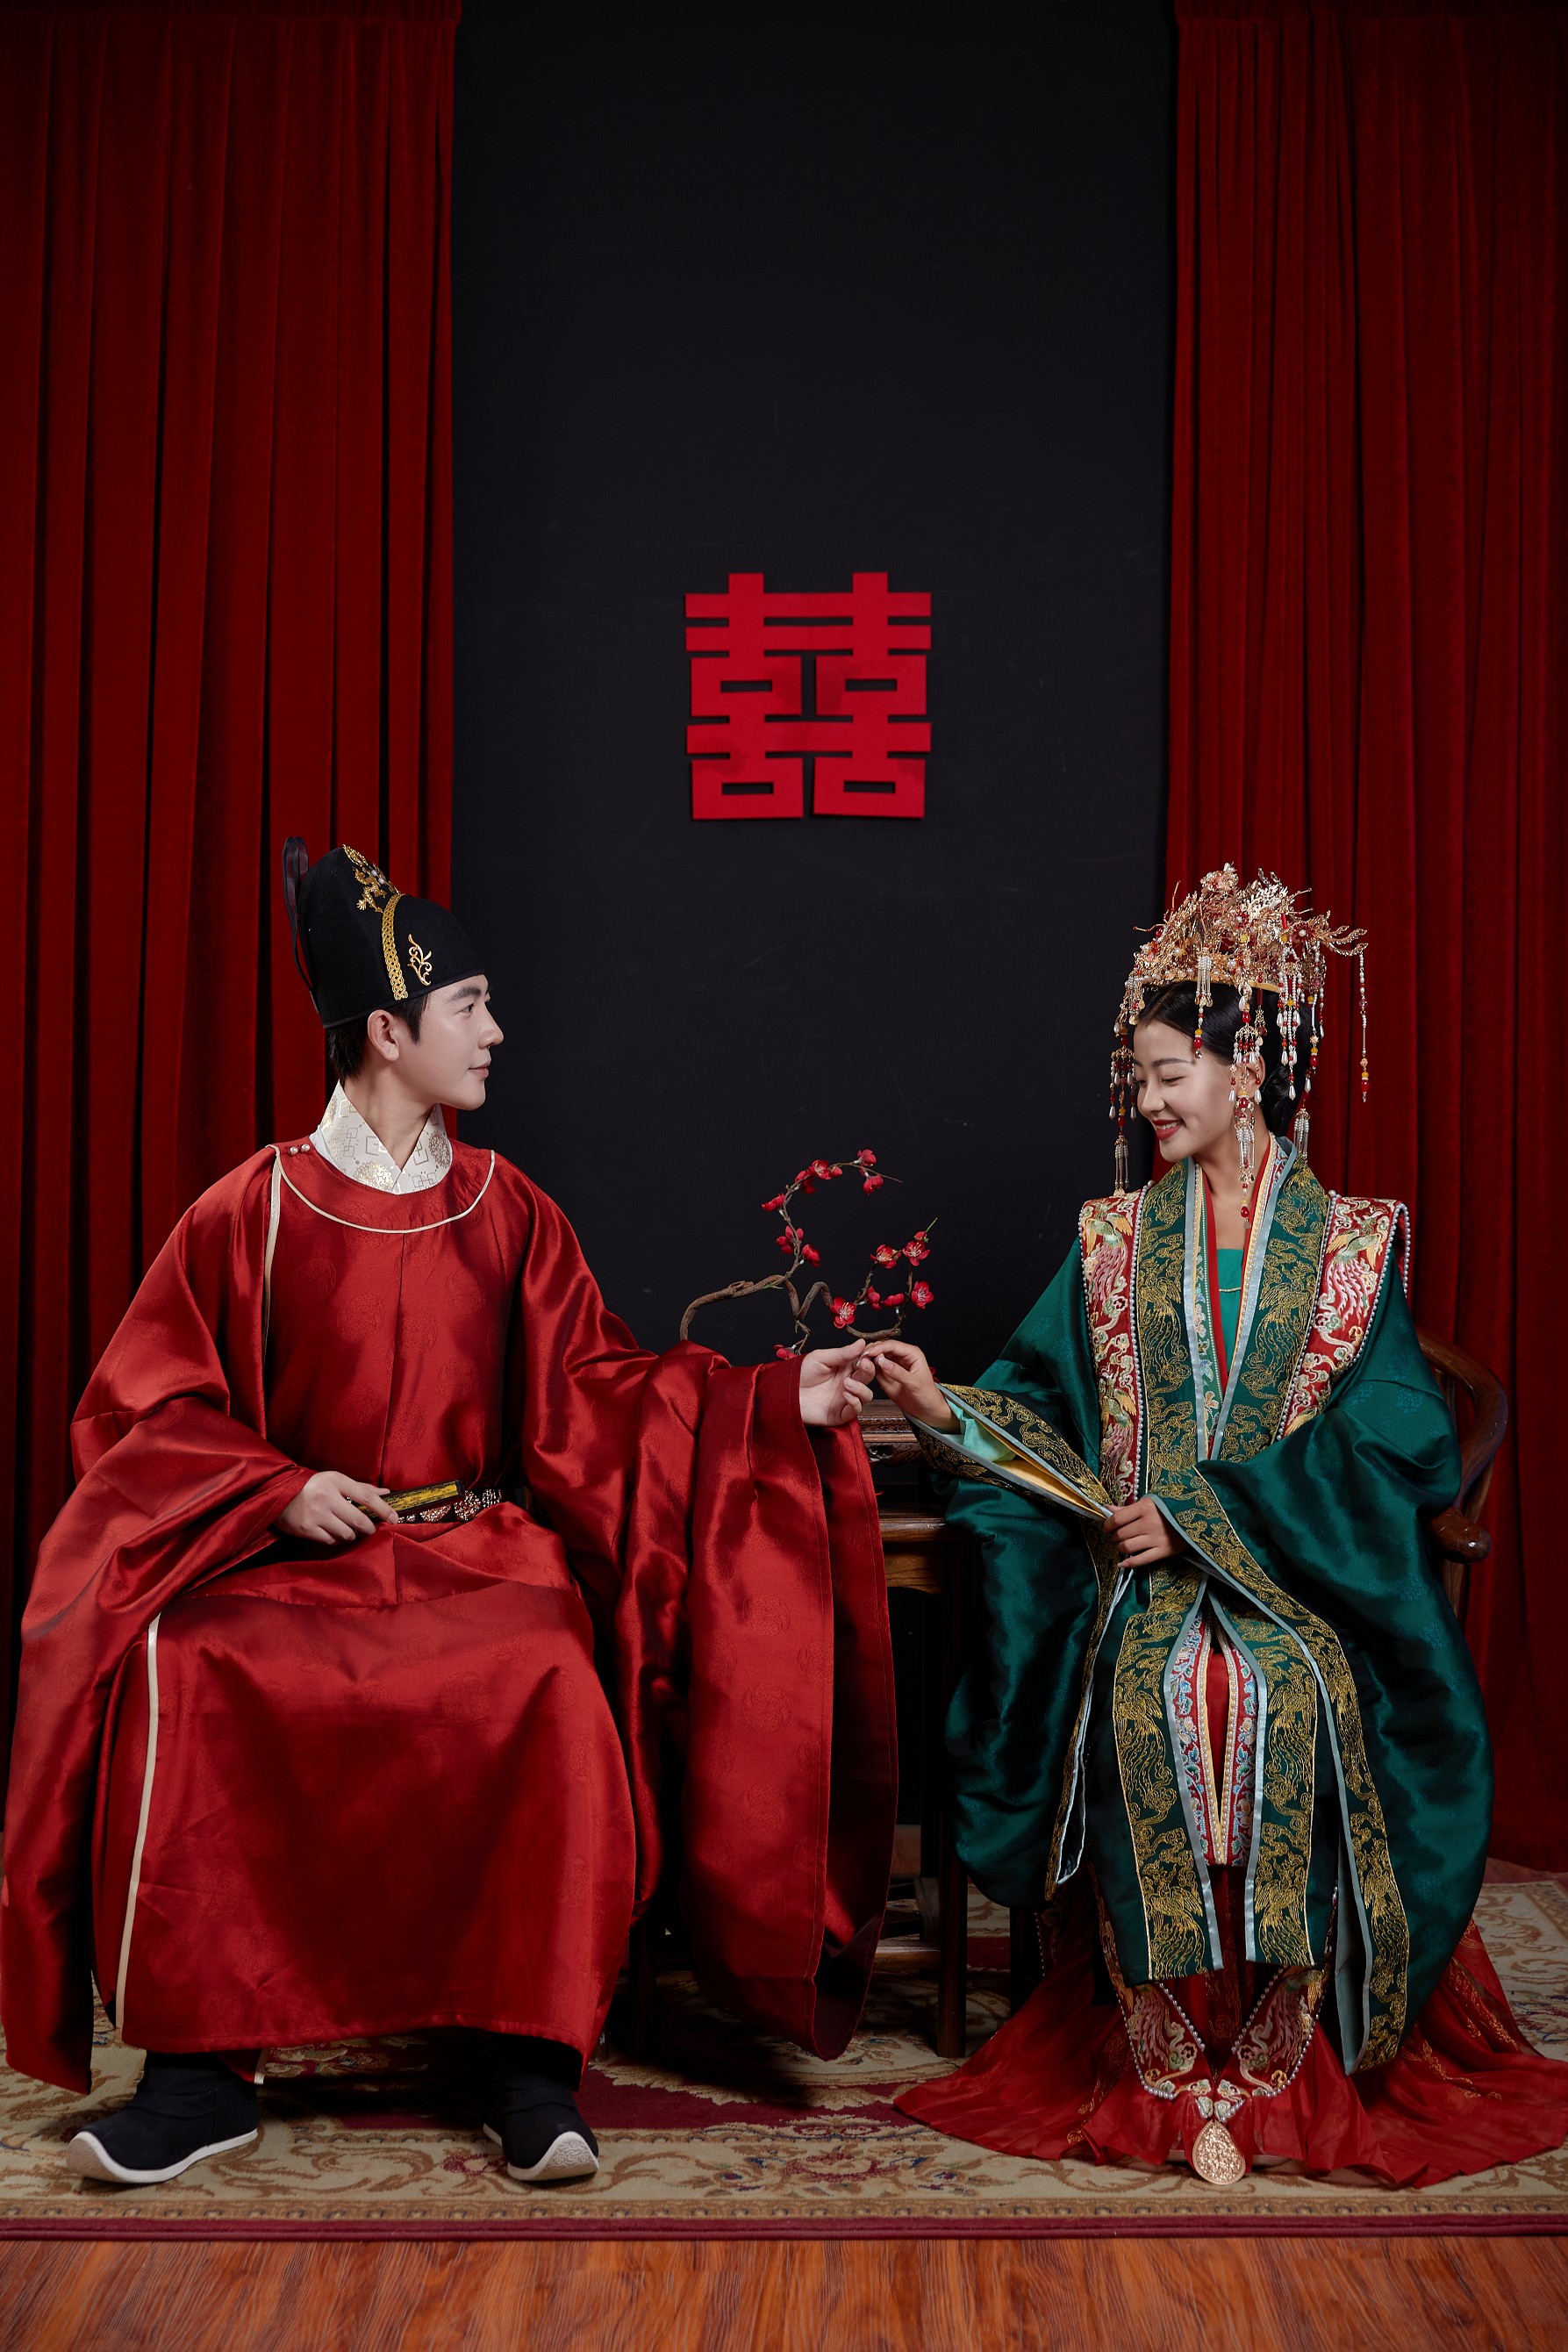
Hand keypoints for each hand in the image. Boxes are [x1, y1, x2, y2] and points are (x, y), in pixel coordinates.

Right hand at [277, 1471, 397, 1545]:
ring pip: (346, 1533)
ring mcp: (316, 1514)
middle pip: (358, 1519)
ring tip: (347, 1529)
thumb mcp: (335, 1480)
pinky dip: (336, 1539)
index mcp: (335, 1481)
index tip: (395, 1518)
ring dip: (352, 1534)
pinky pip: (331, 1541)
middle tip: (370, 1528)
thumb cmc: (312, 1486)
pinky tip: (334, 1533)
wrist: (277, 1492)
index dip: (383, 1508)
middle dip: (369, 1527)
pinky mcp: (307, 1529)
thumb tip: (386, 1493)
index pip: (366, 1496)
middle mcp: (326, 1498)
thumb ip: (361, 1488)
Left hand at [799, 1339, 875, 1427]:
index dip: (869, 1358)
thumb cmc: (800, 1374)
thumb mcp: (821, 1358)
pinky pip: (856, 1410)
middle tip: (863, 1365)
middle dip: (868, 1371)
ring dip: (861, 1388)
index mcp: (845, 1367)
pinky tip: (846, 1395)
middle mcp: (848, 1382)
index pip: (864, 1362)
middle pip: (868, 1377)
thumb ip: (842, 1353)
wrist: (785, 1393)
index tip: (869, 1354)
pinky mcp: (840, 1413)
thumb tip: (862, 1343)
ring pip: (866, 1395)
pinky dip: (855, 1402)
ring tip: (847, 1383)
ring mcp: (845, 1399)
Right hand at [866, 1340, 955, 1433]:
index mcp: (912, 1353)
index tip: (868, 1353)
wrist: (926, 1410)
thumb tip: (882, 1361)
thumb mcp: (914, 1383)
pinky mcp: (887, 1374)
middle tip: (861, 1358)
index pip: (893, 1345)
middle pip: (883, 1347)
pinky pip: (875, 1367)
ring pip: (877, 1356)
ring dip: (868, 1358)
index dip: (879, 1347)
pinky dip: (868, 1367)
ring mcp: (893, 1365)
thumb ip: (898, 1372)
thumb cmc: (927, 1395)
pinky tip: (863, 1369)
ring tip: (860, 1364)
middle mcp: (901, 1356)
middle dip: (871, 1351)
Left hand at [1105, 1496, 1182, 1565]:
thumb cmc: (1169, 1508)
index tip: (1106, 1527)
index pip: (1117, 1519)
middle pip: (1121, 1534)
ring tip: (1122, 1545)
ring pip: (1127, 1547)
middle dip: (1114, 1537)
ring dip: (1120, 1548)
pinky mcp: (1164, 1551)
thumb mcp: (1149, 1503)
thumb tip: (1106, 1509)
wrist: (1196, 1518)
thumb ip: (1127, 1509)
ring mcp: (1156, 1539)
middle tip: (1115, 1536)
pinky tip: (1122, 1563)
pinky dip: (1129, 1563)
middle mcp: (1149, 1523)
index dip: (1107, 1525)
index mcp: (1145, 1508)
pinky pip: (1141, 1560)